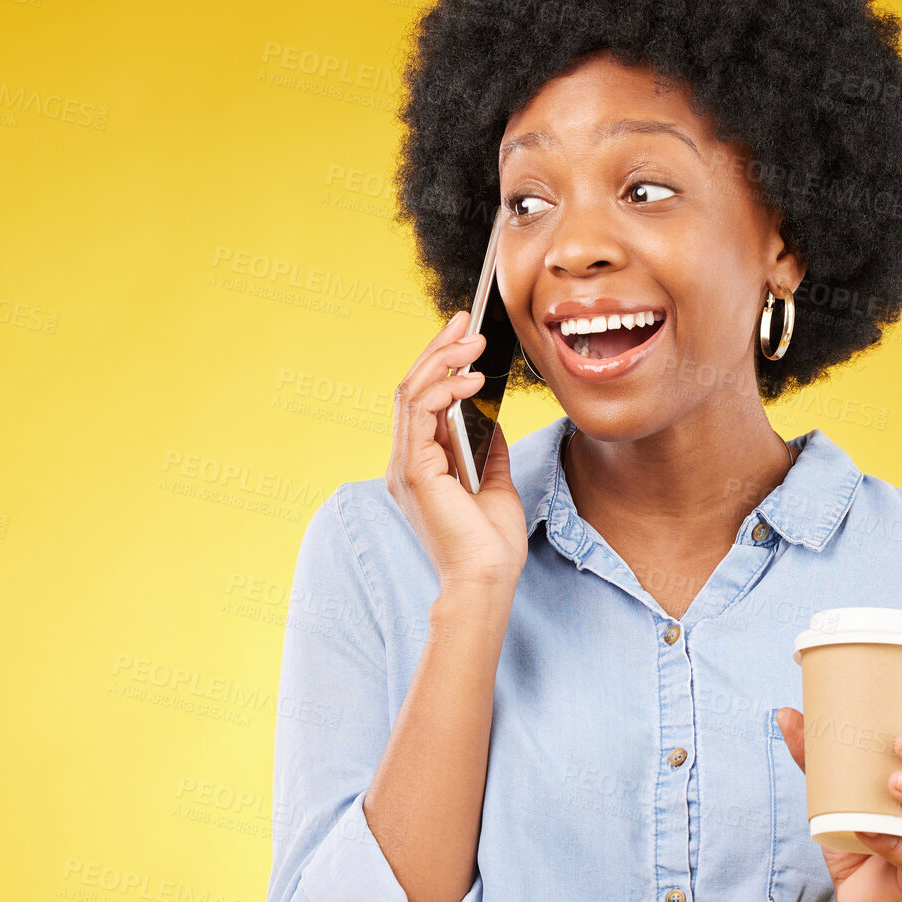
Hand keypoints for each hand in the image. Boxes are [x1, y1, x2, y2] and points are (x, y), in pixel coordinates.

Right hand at [385, 309, 527, 593]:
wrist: (487, 580)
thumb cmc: (491, 544)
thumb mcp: (495, 485)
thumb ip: (488, 451)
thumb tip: (492, 419)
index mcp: (421, 465)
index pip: (421, 400)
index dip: (439, 362)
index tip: (464, 333)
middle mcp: (407, 462)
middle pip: (411, 388)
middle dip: (439, 349)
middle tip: (465, 320)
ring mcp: (406, 466)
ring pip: (411, 394)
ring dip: (443, 361)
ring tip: (474, 342)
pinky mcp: (415, 472)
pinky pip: (420, 415)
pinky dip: (444, 390)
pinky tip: (470, 380)